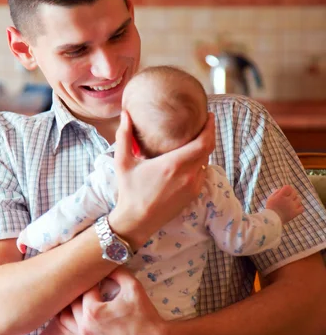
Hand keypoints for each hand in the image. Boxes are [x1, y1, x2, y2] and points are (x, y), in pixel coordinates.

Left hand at [58, 266, 166, 334]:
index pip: (85, 288)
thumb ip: (118, 272)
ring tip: (80, 295)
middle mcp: (84, 326)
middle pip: (71, 301)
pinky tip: (75, 310)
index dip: (92, 279)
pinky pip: (67, 330)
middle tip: (88, 281)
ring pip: (64, 316)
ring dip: (69, 304)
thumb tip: (108, 261)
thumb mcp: (133, 287)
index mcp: (93, 311)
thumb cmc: (144, 315)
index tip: (98, 274)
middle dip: (80, 290)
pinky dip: (67, 319)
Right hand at [108, 110, 214, 249]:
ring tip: (198, 138)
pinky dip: (201, 162)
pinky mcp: (193, 195)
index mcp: (173, 164)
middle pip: (209, 149)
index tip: (209, 116)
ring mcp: (193, 186)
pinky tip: (192, 158)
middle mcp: (188, 175)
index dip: (210, 127)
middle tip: (205, 122)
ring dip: (205, 149)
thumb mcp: (123, 162)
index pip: (203, 142)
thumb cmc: (129, 191)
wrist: (137, 221)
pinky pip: (203, 173)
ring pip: (207, 161)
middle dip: (210, 134)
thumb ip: (124, 136)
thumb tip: (125, 113)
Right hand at [266, 185, 303, 223]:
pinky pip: (301, 208)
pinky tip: (295, 208)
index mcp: (280, 196)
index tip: (286, 191)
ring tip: (291, 203)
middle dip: (292, 193)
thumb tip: (282, 189)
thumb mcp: (270, 198)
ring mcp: (292, 206)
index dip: (287, 188)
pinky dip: (299, 207)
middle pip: (294, 192)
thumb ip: (276, 192)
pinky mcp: (295, 213)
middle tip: (289, 197)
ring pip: (299, 199)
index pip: (288, 187)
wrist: (272, 220)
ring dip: (295, 199)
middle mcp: (287, 200)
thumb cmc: (270, 209)